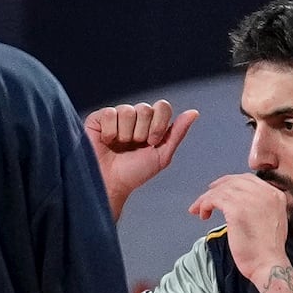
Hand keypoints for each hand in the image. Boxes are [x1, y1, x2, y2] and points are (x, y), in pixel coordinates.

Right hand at [85, 99, 198, 215]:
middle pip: (146, 109)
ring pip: (128, 111)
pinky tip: (106, 142)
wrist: (110, 185)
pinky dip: (110, 132)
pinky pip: (110, 113)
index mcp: (150, 123)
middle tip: (133, 146)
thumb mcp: (161, 156)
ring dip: (126, 134)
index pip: (162, 106)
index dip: (159, 125)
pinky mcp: (98, 118)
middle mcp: (134, 116)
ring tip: (118, 146)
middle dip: (142, 132)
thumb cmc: (134, 174)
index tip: (152, 143)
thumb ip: (177, 133)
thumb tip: (194, 112)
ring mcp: (115, 116)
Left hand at [189, 166, 292, 290]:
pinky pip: (214, 199)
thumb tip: (241, 203)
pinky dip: (205, 204)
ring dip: (206, 199)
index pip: (248, 179)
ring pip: (221, 190)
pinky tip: (203, 215)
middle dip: (217, 188)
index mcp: (275, 195)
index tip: (219, 189)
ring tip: (199, 210)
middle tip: (205, 197)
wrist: (268, 263)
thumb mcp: (272, 220)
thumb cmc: (267, 250)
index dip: (230, 182)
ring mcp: (250, 199)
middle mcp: (265, 193)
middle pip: (234, 182)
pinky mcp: (237, 209)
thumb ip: (261, 207)